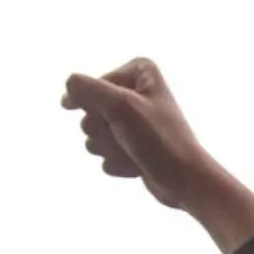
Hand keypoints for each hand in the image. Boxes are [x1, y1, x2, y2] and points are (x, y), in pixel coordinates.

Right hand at [62, 59, 253, 253]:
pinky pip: (103, 154)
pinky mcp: (130, 146)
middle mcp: (136, 92)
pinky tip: (138, 165)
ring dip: (110, 148)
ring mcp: (132, 121)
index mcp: (139, 71)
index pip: (89, 85)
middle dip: (105, 130)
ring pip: (92, 135)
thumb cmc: (159, 140)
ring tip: (136, 151)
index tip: (124, 115)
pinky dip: (117, 163)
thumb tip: (68, 90)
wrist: (185, 181)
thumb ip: (86, 89)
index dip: (98, 105)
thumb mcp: (121, 106)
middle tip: (132, 136)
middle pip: (88, 111)